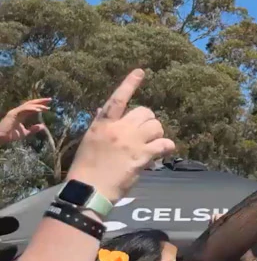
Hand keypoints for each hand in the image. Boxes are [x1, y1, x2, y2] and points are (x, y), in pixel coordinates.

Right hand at [0, 97, 49, 144]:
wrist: (1, 138)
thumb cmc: (10, 136)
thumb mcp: (25, 133)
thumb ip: (33, 129)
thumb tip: (42, 126)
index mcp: (20, 115)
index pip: (31, 107)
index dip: (39, 105)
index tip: (48, 106)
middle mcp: (17, 111)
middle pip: (30, 103)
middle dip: (40, 101)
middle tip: (50, 99)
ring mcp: (15, 112)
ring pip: (28, 105)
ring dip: (37, 105)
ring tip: (46, 107)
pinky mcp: (13, 114)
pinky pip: (24, 109)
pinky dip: (32, 109)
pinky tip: (39, 110)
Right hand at [66, 69, 174, 202]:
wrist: (90, 188)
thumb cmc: (86, 166)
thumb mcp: (90, 140)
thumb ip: (101, 123)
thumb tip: (104, 108)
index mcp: (102, 124)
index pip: (117, 99)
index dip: (129, 84)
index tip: (140, 71)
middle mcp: (118, 129)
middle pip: (144, 112)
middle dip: (148, 121)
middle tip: (145, 133)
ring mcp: (131, 141)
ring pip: (156, 126)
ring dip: (157, 134)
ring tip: (152, 144)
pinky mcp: (142, 156)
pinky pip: (164, 143)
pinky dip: (167, 147)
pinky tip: (164, 152)